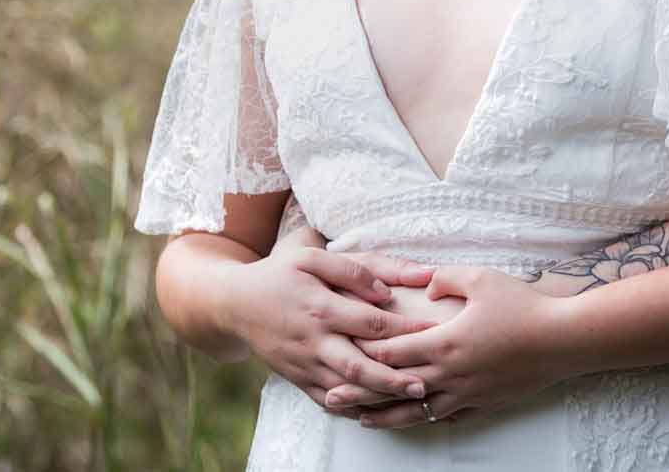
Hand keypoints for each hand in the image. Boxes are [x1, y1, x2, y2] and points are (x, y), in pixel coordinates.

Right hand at [217, 244, 437, 412]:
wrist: (234, 303)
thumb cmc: (280, 274)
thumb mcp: (311, 257)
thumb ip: (352, 269)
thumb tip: (386, 291)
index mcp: (320, 307)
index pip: (370, 322)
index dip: (403, 328)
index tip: (433, 331)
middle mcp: (313, 340)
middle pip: (358, 365)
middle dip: (393, 378)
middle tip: (425, 384)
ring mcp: (304, 363)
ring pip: (345, 389)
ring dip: (378, 397)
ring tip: (409, 401)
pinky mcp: (296, 378)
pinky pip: (327, 400)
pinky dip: (352, 408)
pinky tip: (376, 410)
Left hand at [348, 265, 576, 428]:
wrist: (564, 340)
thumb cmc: (523, 305)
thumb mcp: (481, 279)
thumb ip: (445, 279)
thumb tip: (427, 285)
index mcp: (444, 342)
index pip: (392, 351)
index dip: (363, 352)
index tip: (337, 353)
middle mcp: (449, 374)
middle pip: (395, 387)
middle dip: (360, 392)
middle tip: (329, 397)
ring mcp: (466, 393)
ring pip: (417, 412)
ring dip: (386, 416)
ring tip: (360, 421)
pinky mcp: (483, 404)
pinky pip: (446, 417)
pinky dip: (423, 420)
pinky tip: (411, 420)